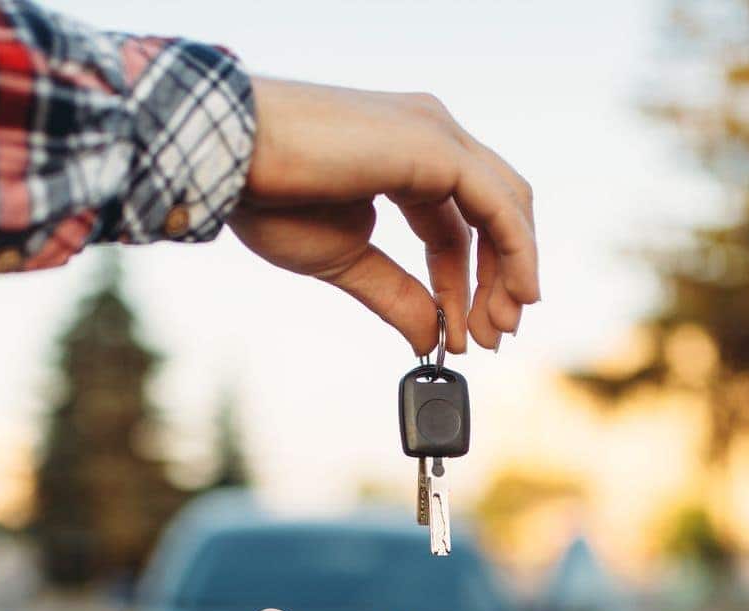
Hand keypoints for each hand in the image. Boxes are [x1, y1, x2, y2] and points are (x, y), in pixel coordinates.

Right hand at [232, 77, 539, 356]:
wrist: (232, 160)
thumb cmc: (268, 197)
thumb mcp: (345, 260)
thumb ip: (395, 296)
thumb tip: (430, 340)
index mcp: (406, 154)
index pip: (459, 224)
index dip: (465, 283)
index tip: (464, 334)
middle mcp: (430, 133)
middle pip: (493, 213)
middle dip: (499, 280)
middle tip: (494, 337)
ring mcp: (435, 132)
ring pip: (506, 206)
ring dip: (512, 273)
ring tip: (500, 328)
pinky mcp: (435, 144)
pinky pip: (498, 204)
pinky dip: (516, 252)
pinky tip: (516, 295)